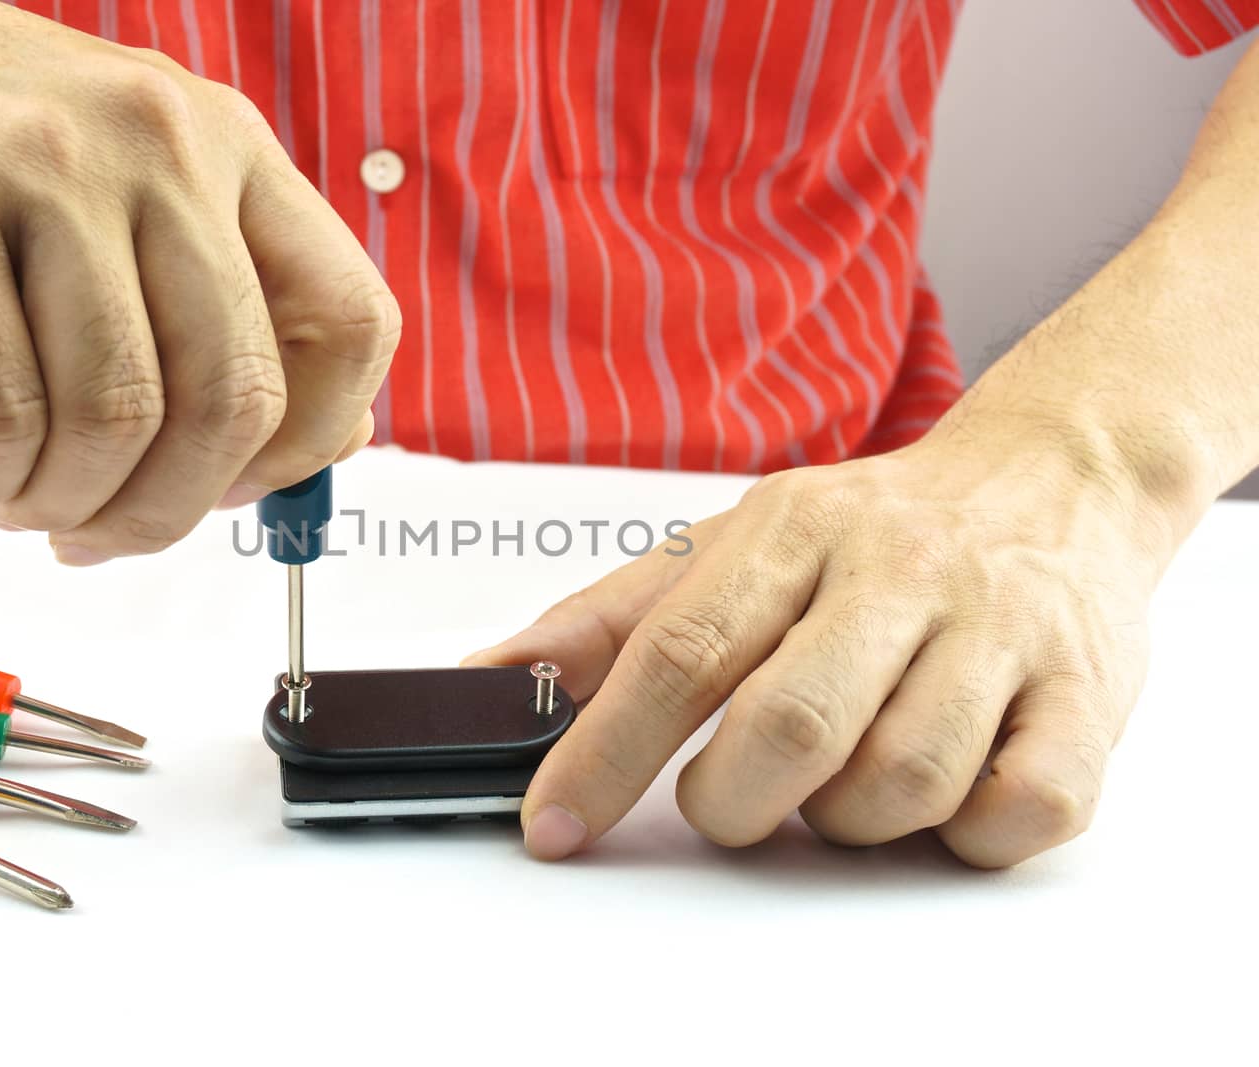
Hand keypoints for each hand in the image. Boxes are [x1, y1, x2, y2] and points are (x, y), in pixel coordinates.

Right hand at [0, 0, 396, 560]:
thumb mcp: (151, 189)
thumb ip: (239, 306)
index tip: (234, 487)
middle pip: (231, 398)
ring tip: (23, 501)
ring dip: (67, 505)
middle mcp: (161, 150)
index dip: (305, 445)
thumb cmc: (0, 147)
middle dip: (170, 511)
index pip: (351, 324)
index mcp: (237, 150)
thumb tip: (322, 444)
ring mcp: (47, 173)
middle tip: (108, 534)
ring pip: (114, 419)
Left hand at [468, 421, 1175, 867]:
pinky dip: (962, 833)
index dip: (605, 751)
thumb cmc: (870, 530)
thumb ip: (611, 619)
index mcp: (796, 530)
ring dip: (846, 818)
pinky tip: (945, 786)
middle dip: (733, 802)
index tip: (554, 822)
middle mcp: (901, 572)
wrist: (1051, 480)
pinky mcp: (1088, 696)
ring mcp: (1001, 631)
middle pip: (789, 730)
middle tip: (733, 794)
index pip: (679, 650)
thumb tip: (491, 675)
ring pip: (898, 787)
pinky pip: (1018, 812)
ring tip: (846, 767)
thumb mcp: (732, 545)